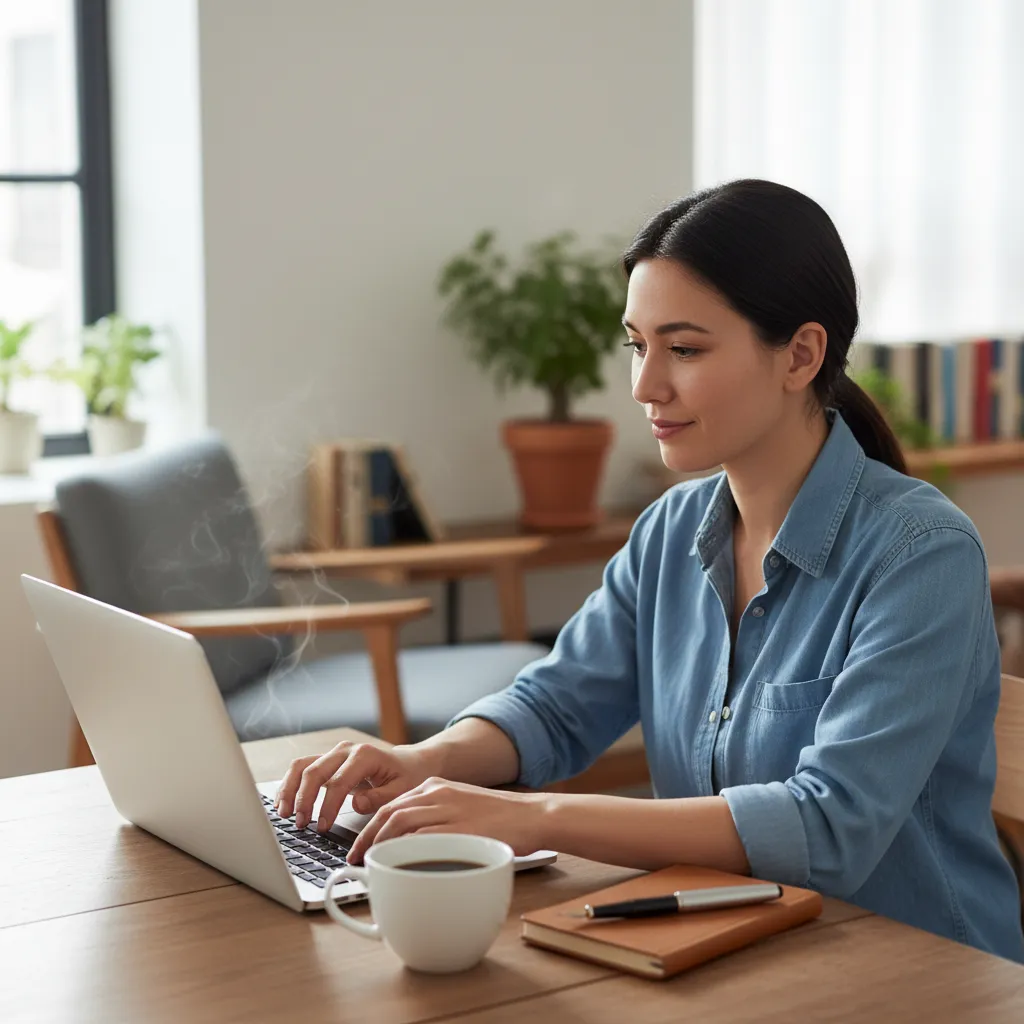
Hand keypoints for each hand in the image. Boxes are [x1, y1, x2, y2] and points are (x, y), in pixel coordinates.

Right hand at [275, 741, 435, 829]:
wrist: (408, 763)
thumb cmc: (406, 778)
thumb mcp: (402, 790)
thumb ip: (380, 798)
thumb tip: (355, 804)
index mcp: (365, 756)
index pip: (339, 782)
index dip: (327, 806)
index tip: (322, 827)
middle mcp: (346, 750)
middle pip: (314, 771)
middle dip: (303, 799)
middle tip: (301, 824)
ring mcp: (334, 753)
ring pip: (302, 766)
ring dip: (290, 790)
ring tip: (285, 815)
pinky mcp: (327, 760)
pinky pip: (302, 768)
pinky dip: (290, 784)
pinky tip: (284, 803)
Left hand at [346, 777, 548, 864]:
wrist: (533, 815)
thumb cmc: (498, 819)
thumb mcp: (460, 808)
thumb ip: (434, 820)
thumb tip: (406, 846)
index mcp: (435, 787)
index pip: (391, 805)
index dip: (369, 827)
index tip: (359, 847)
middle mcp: (438, 793)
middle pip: (389, 812)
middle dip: (367, 837)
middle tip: (357, 859)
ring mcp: (449, 809)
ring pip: (400, 822)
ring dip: (379, 845)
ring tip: (371, 865)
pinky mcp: (461, 827)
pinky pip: (424, 838)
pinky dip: (405, 852)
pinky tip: (397, 866)